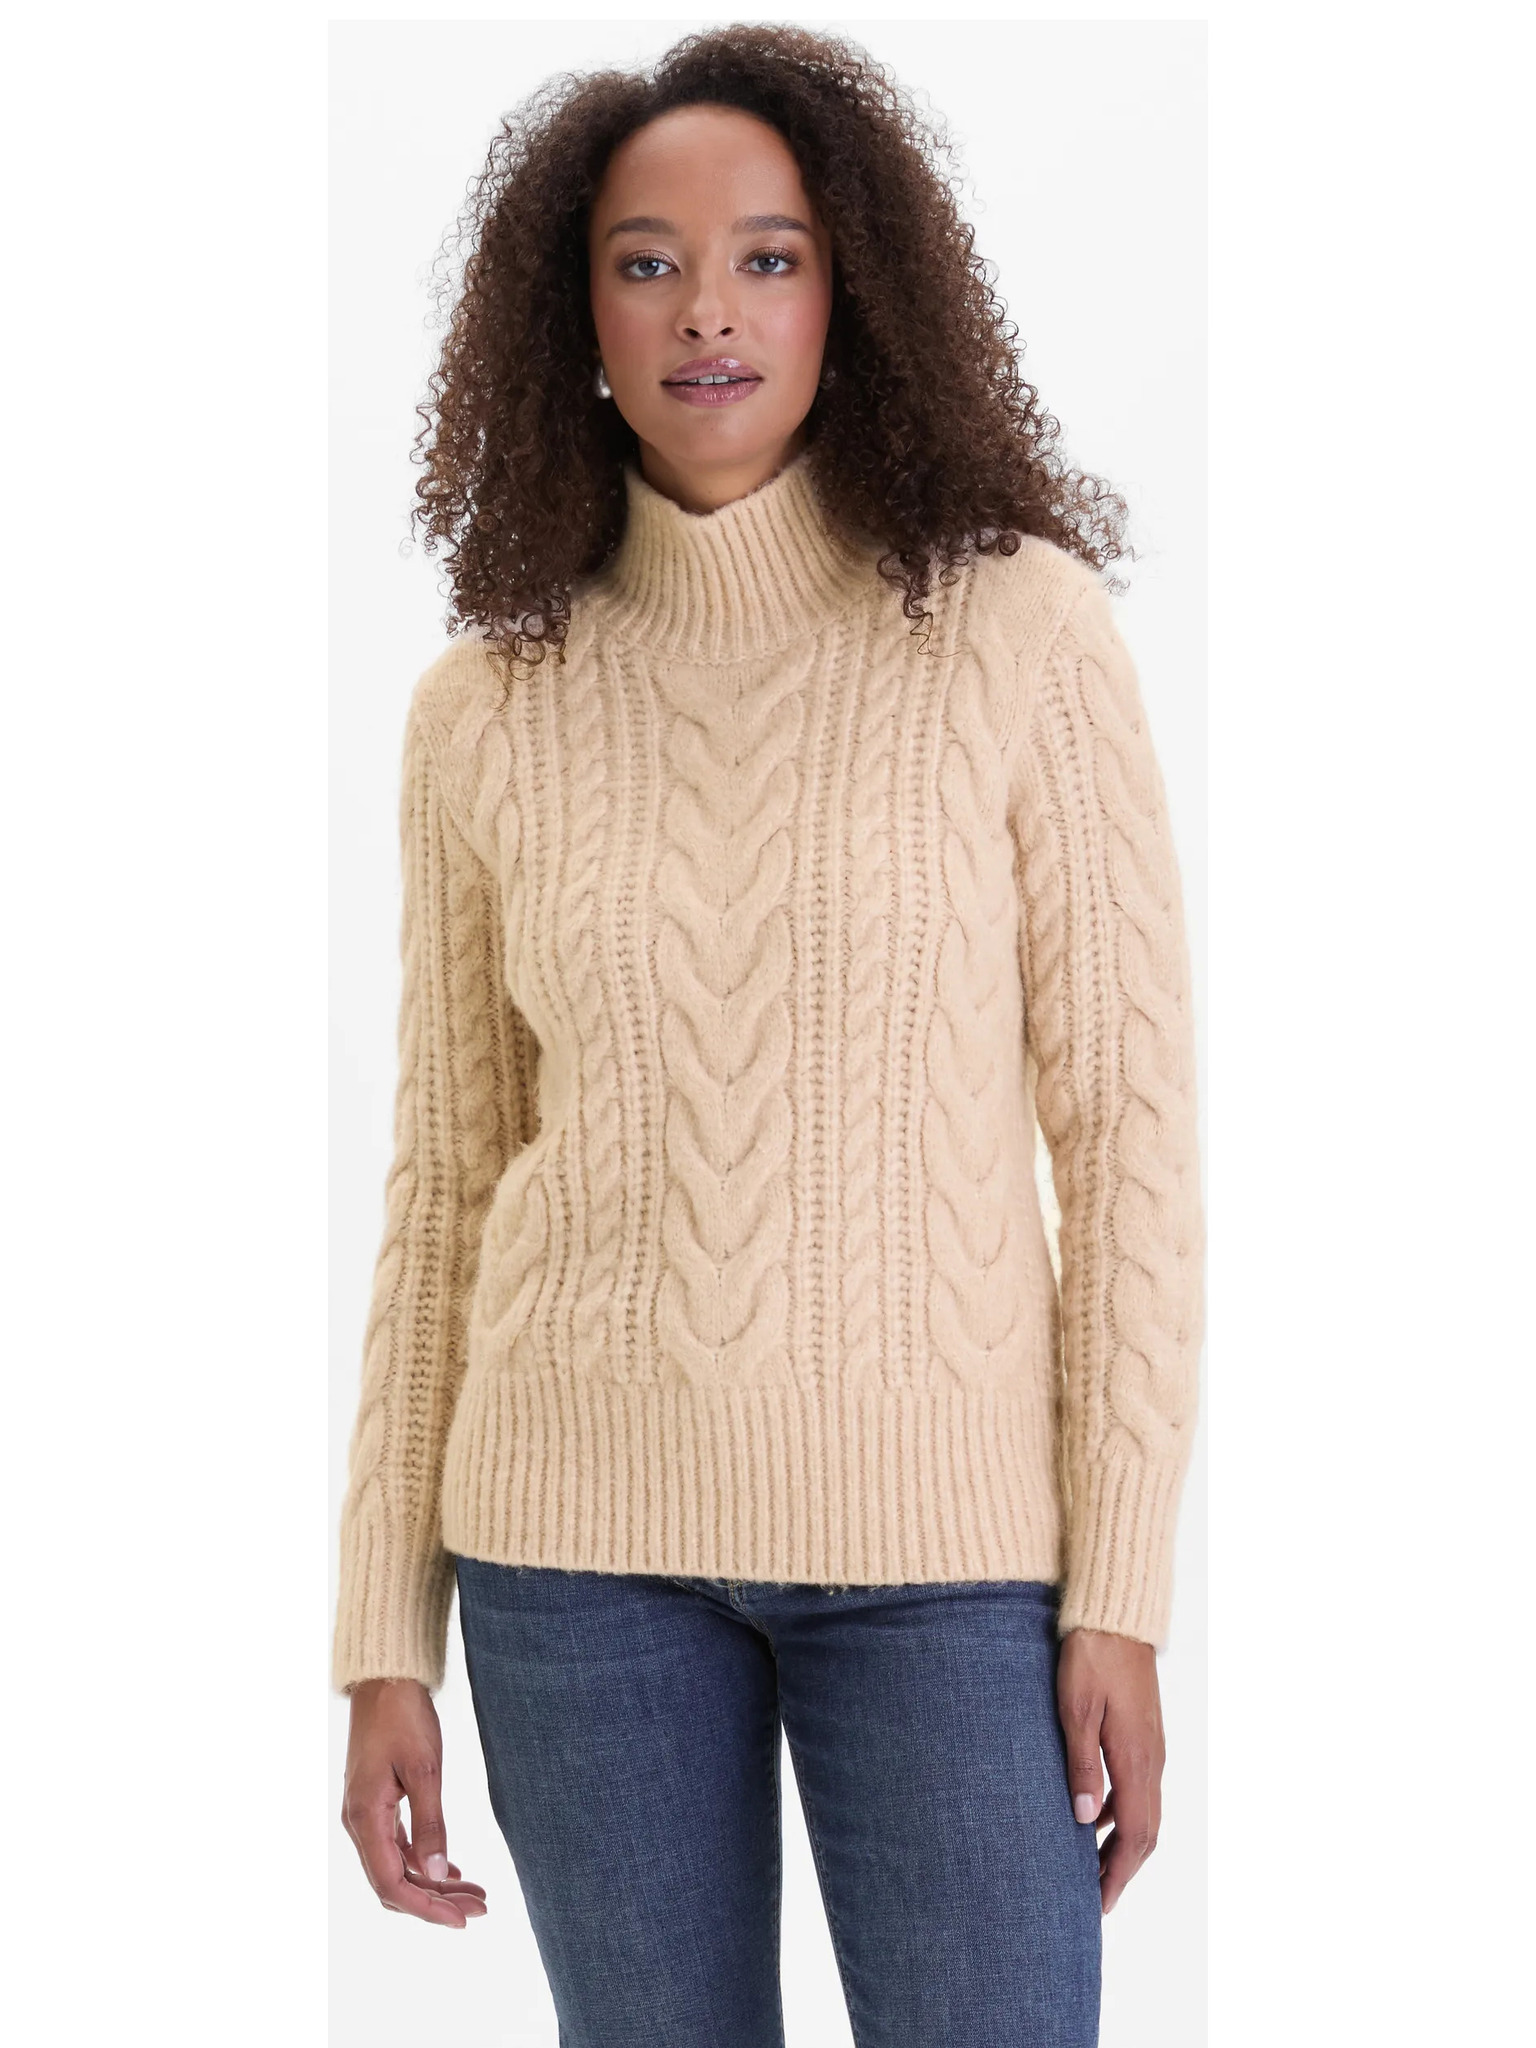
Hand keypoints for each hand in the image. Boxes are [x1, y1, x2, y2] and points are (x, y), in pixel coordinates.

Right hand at [341, 1677, 487, 1926]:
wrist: (385, 1680)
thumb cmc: (403, 1717)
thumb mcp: (425, 1769)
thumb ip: (431, 1824)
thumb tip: (436, 1874)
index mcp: (365, 1819)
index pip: (391, 1884)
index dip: (425, 1909)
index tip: (461, 1920)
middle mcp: (359, 1823)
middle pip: (394, 1882)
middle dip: (435, 1901)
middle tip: (479, 1908)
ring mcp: (366, 1814)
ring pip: (398, 1866)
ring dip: (433, 1883)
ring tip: (474, 1893)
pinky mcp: (377, 1804)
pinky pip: (399, 1846)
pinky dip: (424, 1861)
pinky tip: (451, 1869)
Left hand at [1056, 1628, 1165, 1914]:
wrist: (1116, 1615)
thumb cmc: (1091, 1657)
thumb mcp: (1075, 1710)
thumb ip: (1080, 1764)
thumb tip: (1082, 1819)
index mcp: (1136, 1759)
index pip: (1134, 1833)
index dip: (1118, 1873)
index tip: (1100, 1903)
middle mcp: (1151, 1759)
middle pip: (1145, 1831)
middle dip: (1122, 1868)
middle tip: (1096, 1898)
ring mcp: (1151, 1745)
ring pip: (1144, 1810)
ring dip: (1121, 1843)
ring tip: (1091, 1866)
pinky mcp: (1144, 1732)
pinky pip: (1138, 1787)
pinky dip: (1120, 1812)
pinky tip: (1093, 1814)